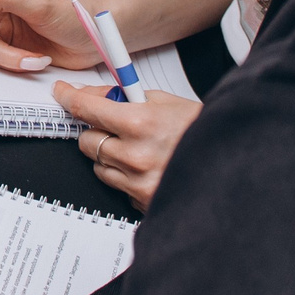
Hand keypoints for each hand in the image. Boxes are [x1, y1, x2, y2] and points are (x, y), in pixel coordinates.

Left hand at [55, 82, 199, 212]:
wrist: (231, 164)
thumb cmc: (203, 131)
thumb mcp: (167, 102)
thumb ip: (128, 97)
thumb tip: (97, 93)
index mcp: (140, 124)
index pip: (86, 108)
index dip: (69, 97)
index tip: (63, 93)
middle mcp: (135, 155)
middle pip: (87, 141)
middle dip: (97, 131)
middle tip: (119, 126)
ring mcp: (138, 182)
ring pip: (99, 166)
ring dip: (111, 156)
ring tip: (140, 149)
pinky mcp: (142, 201)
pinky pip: (118, 186)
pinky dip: (126, 176)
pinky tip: (149, 168)